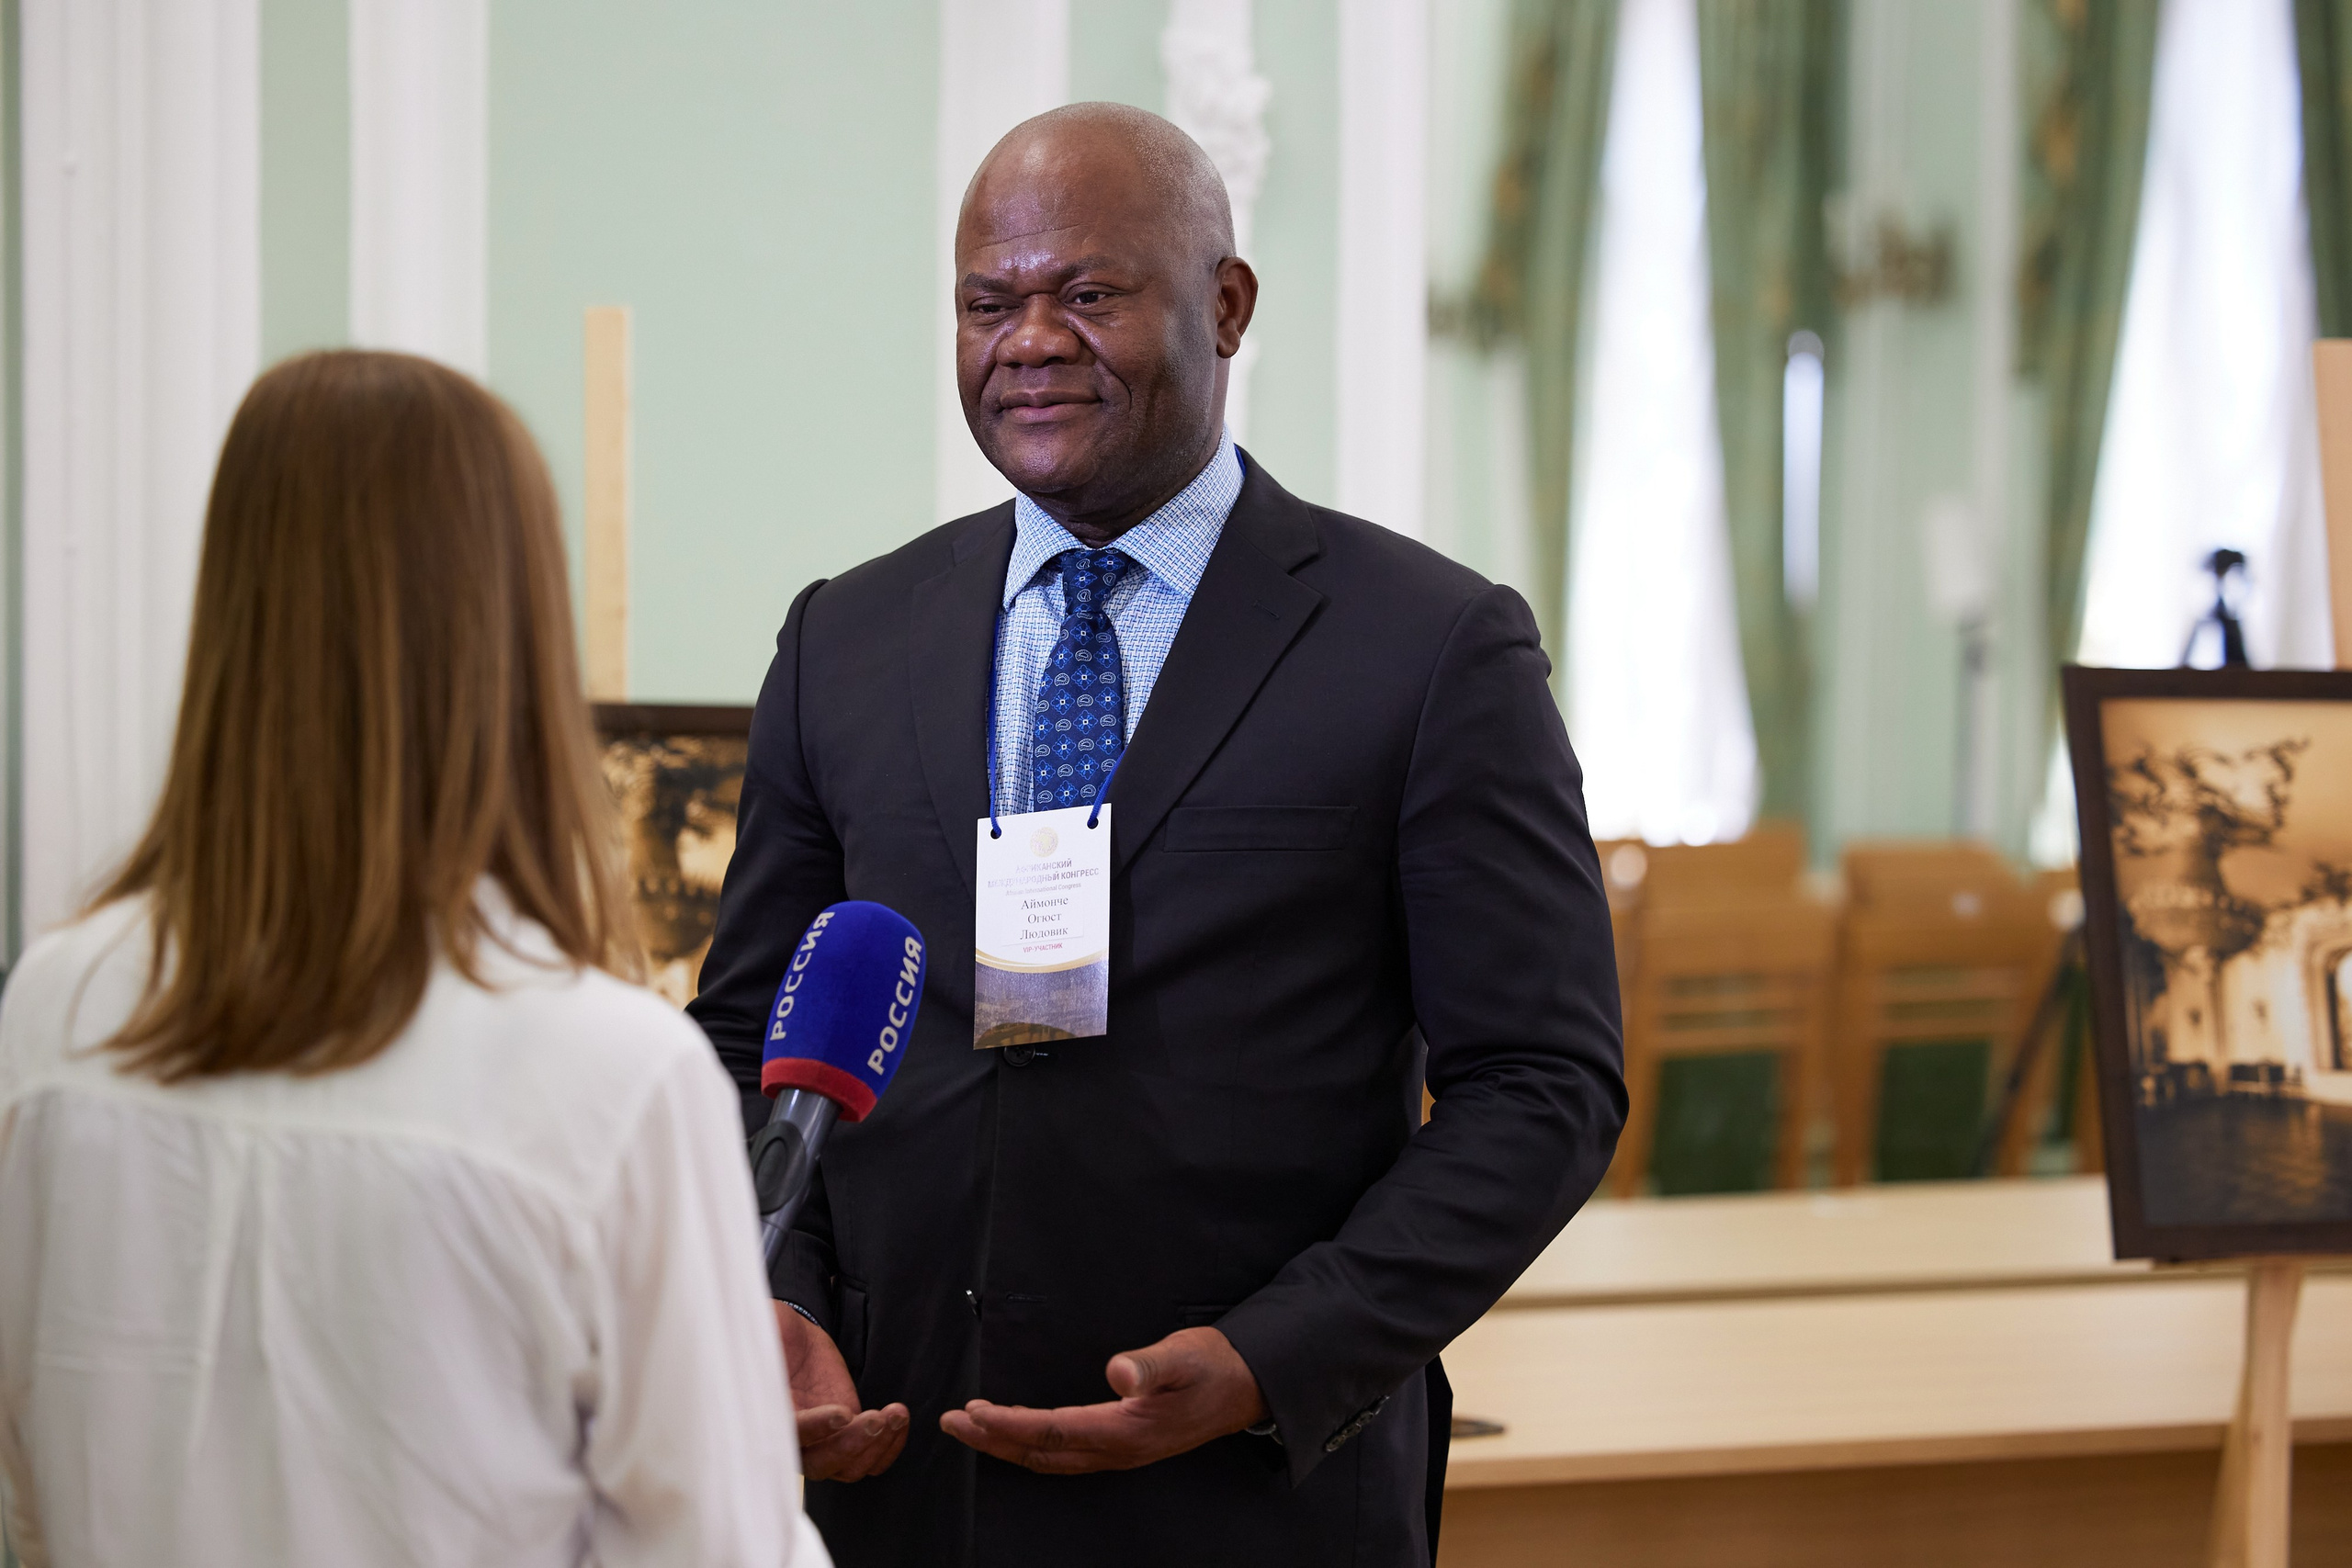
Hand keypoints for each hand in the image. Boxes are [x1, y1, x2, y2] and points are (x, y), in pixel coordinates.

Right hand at [774, 1302, 908, 1480]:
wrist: (793, 1340)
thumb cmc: (773, 1335)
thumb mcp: (764, 1333)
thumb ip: (763, 1343)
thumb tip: (748, 1340)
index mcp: (768, 1417)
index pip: (791, 1435)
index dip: (816, 1429)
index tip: (842, 1413)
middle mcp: (794, 1440)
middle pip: (821, 1465)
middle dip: (851, 1446)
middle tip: (876, 1419)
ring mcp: (822, 1442)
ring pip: (849, 1468)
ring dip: (877, 1446)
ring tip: (896, 1415)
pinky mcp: (846, 1435)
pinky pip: (869, 1459)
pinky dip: (889, 1447)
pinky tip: (899, 1420)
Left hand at [939, 1326, 1268, 1473]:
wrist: (1246, 1386)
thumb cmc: (1213, 1366)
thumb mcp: (1185, 1356)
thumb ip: (1150, 1366)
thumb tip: (1117, 1373)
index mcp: (1126, 1430)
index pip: (1053, 1430)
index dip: (1008, 1423)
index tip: (971, 1410)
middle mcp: (1118, 1450)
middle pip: (1041, 1452)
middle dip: (993, 1440)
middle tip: (952, 1423)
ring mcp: (1120, 1452)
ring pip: (1051, 1457)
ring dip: (1008, 1445)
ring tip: (973, 1428)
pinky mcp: (1123, 1445)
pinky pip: (1066, 1454)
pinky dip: (1034, 1445)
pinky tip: (1022, 1434)